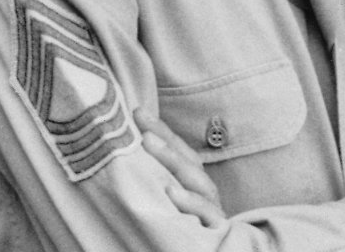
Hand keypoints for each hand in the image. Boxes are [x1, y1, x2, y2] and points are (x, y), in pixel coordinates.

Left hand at [134, 107, 225, 226]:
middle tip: (142, 128)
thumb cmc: (181, 228)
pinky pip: (205, 216)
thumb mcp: (168, 196)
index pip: (180, 149)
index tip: (136, 111)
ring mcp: (212, 212)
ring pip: (197, 183)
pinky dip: (190, 203)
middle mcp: (205, 192)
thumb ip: (154, 175)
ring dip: (173, 162)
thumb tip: (128, 143)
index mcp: (195, 181)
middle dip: (165, 142)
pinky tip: (172, 193)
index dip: (161, 129)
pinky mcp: (215, 233)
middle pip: (188, 163)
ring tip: (151, 145)